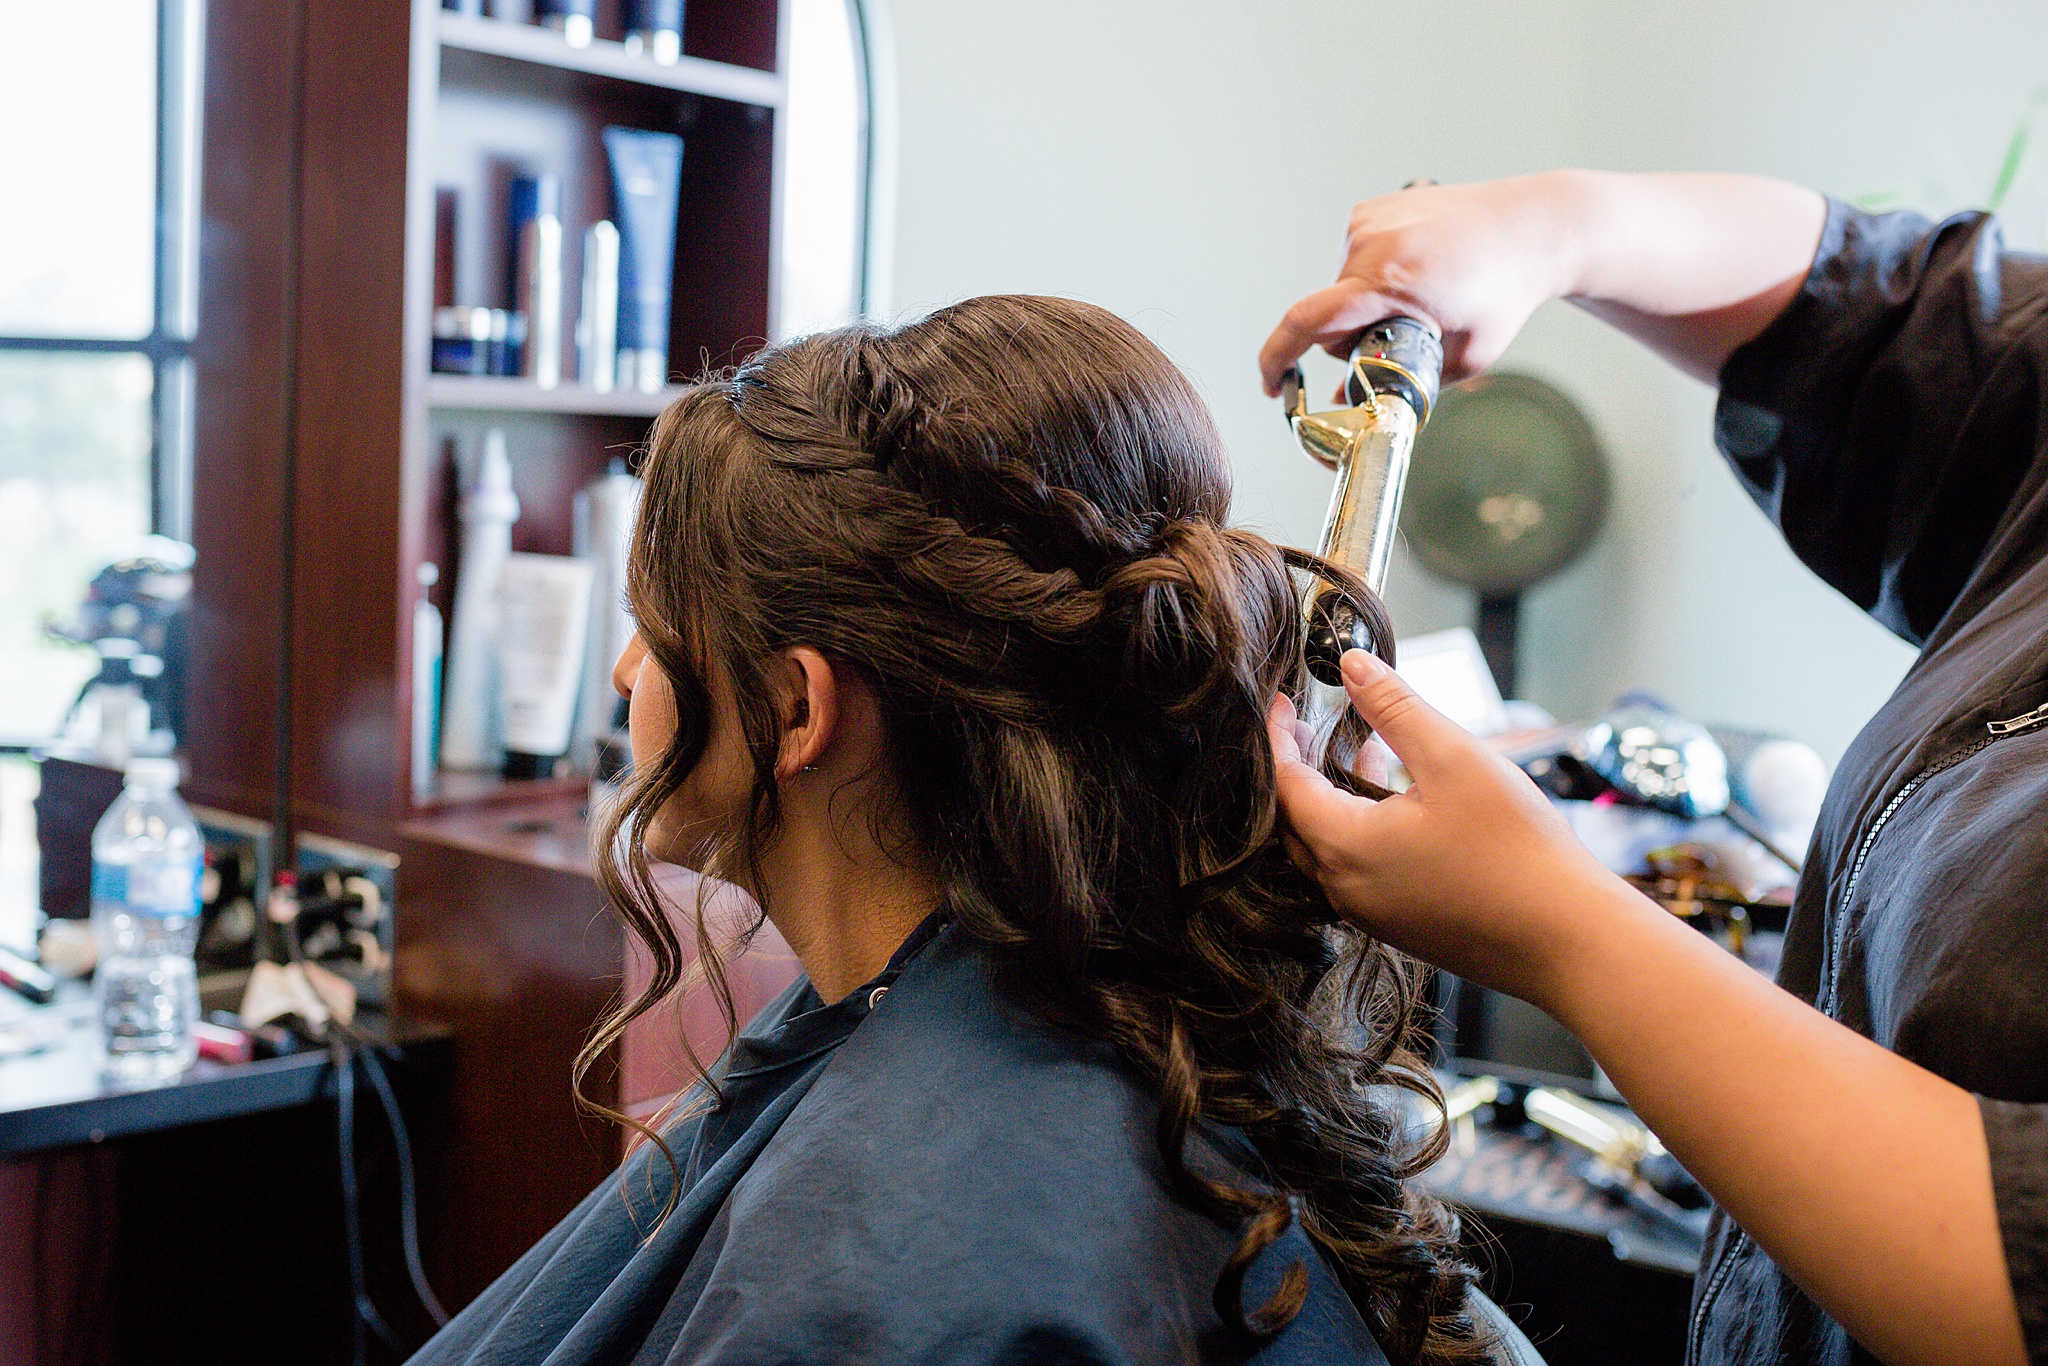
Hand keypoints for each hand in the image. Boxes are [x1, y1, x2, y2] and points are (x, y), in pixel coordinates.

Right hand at [1258, 172, 1588, 394]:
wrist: (1534, 225)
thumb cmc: (1506, 290)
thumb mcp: (1461, 357)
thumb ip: (1400, 385)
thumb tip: (1346, 406)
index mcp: (1391, 282)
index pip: (1307, 322)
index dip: (1277, 359)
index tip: (1271, 385)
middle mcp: (1371, 244)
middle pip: (1330, 316)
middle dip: (1352, 339)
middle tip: (1406, 337)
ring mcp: (1369, 221)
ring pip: (1341, 289)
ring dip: (1366, 306)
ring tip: (1422, 297)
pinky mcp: (1373, 208)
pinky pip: (1353, 260)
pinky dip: (1372, 276)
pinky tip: (1416, 272)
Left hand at [1267, 648, 1642, 1004]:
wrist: (1571, 942)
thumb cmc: (1517, 849)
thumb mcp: (1453, 758)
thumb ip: (1394, 708)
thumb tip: (1351, 663)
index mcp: (1345, 847)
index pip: (1285, 784)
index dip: (1278, 736)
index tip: (1280, 700)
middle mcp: (1345, 889)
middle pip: (1295, 820)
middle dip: (1296, 768)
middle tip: (1308, 724)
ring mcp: (1372, 914)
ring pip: (1327, 848)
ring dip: (1332, 798)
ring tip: (1361, 751)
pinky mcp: (1402, 926)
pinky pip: (1357, 871)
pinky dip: (1359, 829)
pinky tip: (1398, 802)